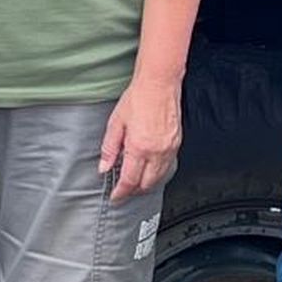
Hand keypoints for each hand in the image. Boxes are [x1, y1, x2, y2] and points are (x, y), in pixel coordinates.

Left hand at [98, 70, 184, 201]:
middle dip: (134, 191)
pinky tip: (149, 168)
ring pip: (160, 177)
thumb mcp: (115, 123)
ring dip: (147, 183)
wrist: (159, 84)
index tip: (116, 197)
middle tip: (123, 191)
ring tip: (135, 182)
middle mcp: (157, 151)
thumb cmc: (137, 98)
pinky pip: (168, 166)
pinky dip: (158, 172)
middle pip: (147, 184)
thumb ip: (109, 148)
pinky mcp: (177, 143)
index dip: (121, 192)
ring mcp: (169, 148)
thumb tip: (104, 167)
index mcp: (139, 148)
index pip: (130, 180)